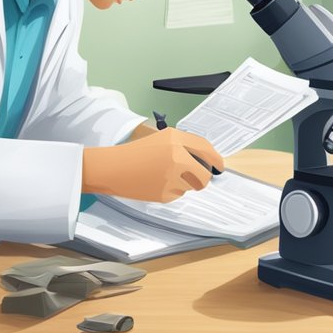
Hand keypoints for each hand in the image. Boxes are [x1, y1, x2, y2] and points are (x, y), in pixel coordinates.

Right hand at [82, 128, 225, 202]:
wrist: (113, 167)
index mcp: (175, 139)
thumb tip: (207, 161)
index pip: (205, 148)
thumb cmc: (135, 153)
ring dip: (185, 184)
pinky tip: (155, 183)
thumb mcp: (160, 140)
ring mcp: (172, 176)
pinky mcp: (165, 193)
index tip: (219, 165)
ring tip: (163, 176)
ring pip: (192, 186)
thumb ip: (184, 146)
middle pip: (205, 174)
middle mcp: (177, 156)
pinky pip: (178, 194)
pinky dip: (171, 191)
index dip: (216, 158)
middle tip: (197, 178)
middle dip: (203, 178)